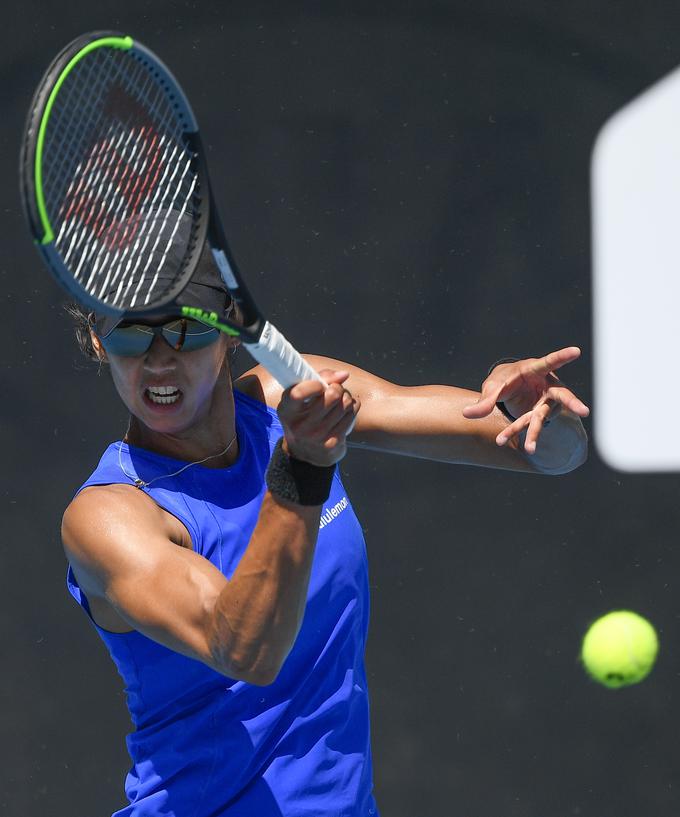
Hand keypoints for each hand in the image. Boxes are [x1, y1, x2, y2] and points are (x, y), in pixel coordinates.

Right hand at [277, 369, 359, 466]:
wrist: (305, 453)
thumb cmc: (303, 417)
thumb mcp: (299, 400)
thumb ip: (318, 379)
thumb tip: (343, 375)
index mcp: (287, 410)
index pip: (300, 393)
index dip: (316, 383)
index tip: (321, 384)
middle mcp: (300, 425)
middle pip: (332, 395)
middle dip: (337, 387)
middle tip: (334, 390)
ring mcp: (317, 436)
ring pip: (345, 403)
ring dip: (346, 397)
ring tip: (340, 400)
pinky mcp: (332, 442)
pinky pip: (351, 414)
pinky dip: (352, 407)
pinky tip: (345, 410)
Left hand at [462, 346, 589, 453]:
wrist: (507, 389)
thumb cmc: (504, 381)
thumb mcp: (492, 386)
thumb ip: (484, 400)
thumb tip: (466, 414)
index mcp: (535, 370)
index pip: (549, 362)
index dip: (562, 356)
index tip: (577, 351)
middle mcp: (546, 387)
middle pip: (561, 395)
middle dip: (571, 403)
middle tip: (584, 411)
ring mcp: (544, 403)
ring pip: (541, 418)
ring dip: (533, 433)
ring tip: (529, 450)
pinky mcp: (537, 415)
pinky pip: (527, 424)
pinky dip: (513, 433)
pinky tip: (501, 440)